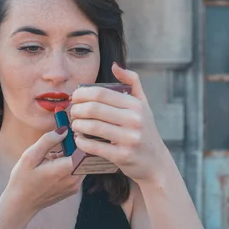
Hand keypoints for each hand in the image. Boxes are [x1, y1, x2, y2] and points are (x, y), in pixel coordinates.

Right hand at [5, 127, 84, 214]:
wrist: (20, 205)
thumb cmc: (22, 180)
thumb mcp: (30, 156)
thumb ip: (48, 141)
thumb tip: (64, 129)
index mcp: (65, 170)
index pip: (84, 148)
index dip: (79, 138)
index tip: (69, 132)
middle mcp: (74, 179)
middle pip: (84, 156)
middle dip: (74, 146)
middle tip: (58, 143)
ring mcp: (75, 186)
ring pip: (82, 163)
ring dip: (71, 155)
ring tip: (53, 155)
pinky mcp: (73, 189)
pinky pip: (78, 171)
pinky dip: (69, 164)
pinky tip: (54, 164)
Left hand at [70, 63, 170, 183]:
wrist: (156, 163)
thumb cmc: (145, 131)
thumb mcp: (143, 105)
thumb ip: (132, 82)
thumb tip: (115, 65)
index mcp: (136, 105)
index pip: (101, 93)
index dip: (82, 94)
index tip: (75, 97)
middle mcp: (134, 120)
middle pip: (93, 109)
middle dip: (76, 109)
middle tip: (72, 112)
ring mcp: (129, 139)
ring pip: (91, 127)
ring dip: (77, 125)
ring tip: (75, 125)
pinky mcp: (122, 156)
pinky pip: (93, 146)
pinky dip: (81, 142)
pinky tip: (79, 139)